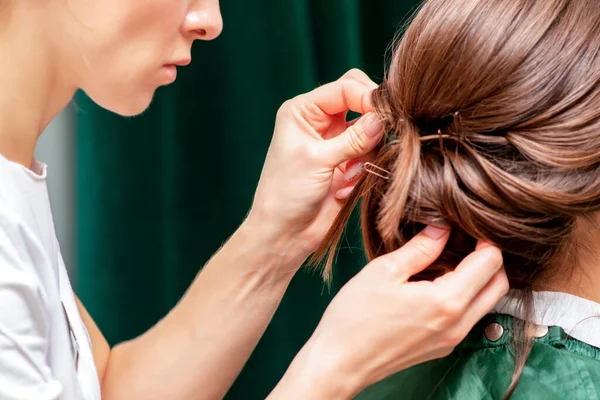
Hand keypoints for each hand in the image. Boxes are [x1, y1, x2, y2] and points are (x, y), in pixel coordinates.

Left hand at [248, 69, 383, 257]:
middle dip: (373, 118)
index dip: (368, 97)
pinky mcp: (347, 162)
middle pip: (360, 100)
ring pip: (371, 127)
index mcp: (302, 111)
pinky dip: (367, 165)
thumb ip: (353, 138)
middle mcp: (320, 121)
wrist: (284, 234)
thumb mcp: (317, 160)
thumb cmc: (287, 194)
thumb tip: (384, 118)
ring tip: (352, 171)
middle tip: (381, 137)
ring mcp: (335, 142)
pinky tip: (348, 183)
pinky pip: (371, 152)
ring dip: (369, 147)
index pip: (345, 87)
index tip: (386, 115)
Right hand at [270, 227, 507, 398]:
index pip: (490, 263)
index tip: (468, 227)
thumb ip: (420, 248)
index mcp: (446, 301)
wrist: (339, 363)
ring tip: (447, 260)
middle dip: (489, 259)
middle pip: (499, 285)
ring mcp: (451, 339)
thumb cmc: (355, 318)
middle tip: (464, 241)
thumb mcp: (384, 271)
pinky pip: (468, 317)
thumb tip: (443, 228)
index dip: (484, 239)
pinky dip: (464, 296)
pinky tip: (435, 284)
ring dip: (478, 279)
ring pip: (486, 303)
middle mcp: (457, 324)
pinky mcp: (441, 347)